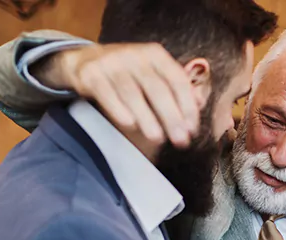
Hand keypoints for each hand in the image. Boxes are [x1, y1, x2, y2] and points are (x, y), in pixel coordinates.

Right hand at [33, 43, 199, 147]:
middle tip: (180, 140)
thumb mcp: (153, 74)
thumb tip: (200, 102)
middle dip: (171, 117)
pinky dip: (119, 110)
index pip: (177, 80)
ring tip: (158, 138)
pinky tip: (130, 125)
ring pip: (133, 93)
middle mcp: (134, 54)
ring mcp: (111, 62)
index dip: (187, 105)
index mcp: (155, 54)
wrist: (84, 60)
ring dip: (147, 118)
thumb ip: (176, 88)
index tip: (192, 128)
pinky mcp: (91, 73)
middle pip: (157, 88)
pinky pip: (107, 94)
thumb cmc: (128, 73)